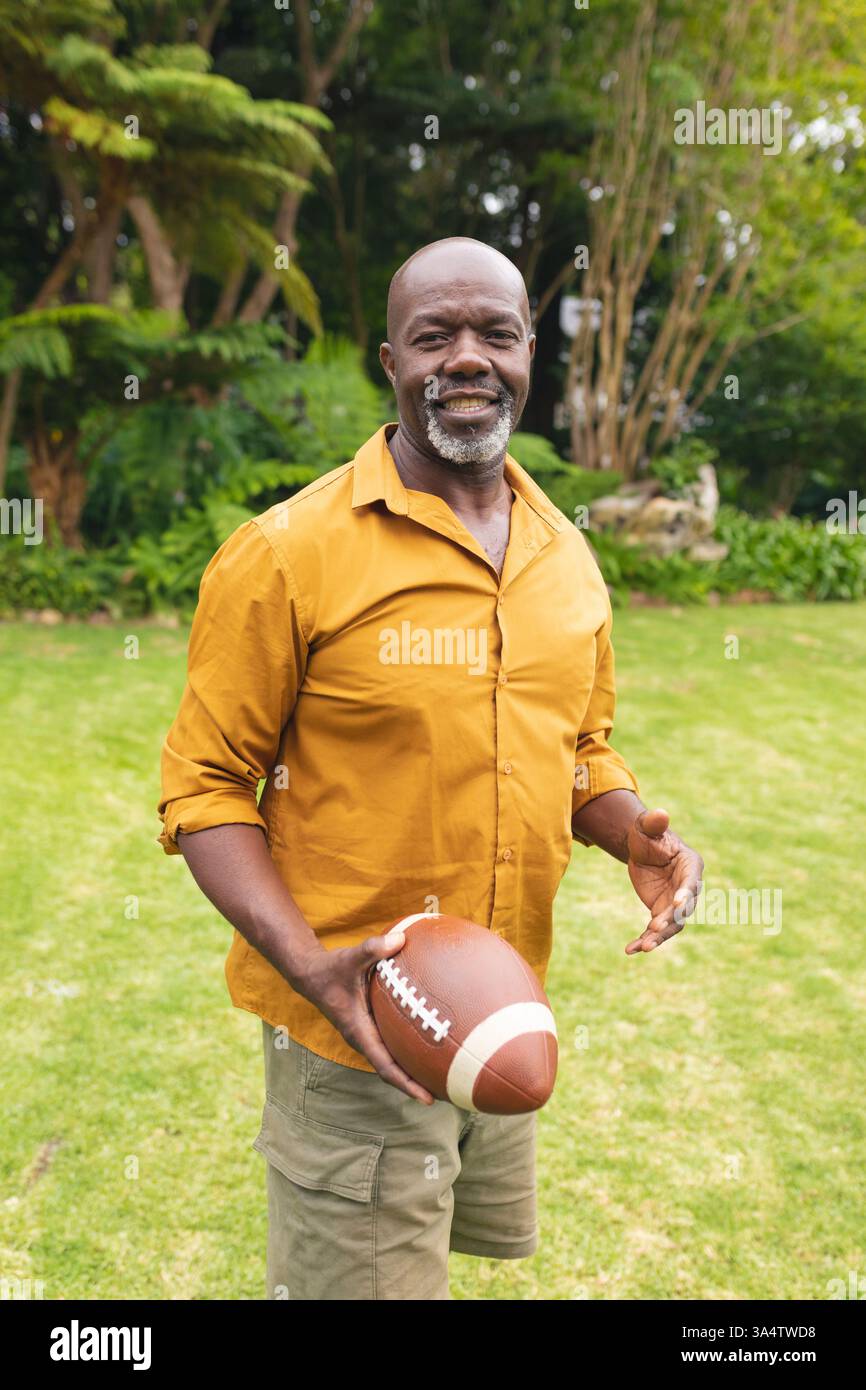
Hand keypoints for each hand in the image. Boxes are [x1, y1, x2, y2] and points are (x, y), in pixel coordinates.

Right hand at [295, 930, 434, 1104]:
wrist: (311, 974)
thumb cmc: (331, 968)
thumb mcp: (351, 956)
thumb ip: (374, 948)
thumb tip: (402, 938)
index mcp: (359, 1032)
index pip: (385, 1066)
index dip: (407, 1084)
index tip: (428, 1098)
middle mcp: (364, 1040)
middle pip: (393, 1071)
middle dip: (417, 1085)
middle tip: (448, 1093)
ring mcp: (367, 1036)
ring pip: (392, 1061)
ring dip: (413, 1072)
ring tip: (444, 1077)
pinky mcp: (370, 1028)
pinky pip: (392, 1046)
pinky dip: (408, 1052)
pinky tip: (429, 1045)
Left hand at [624, 808, 702, 954]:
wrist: (640, 849)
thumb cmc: (648, 834)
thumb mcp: (646, 827)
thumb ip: (654, 823)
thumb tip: (661, 813)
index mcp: (691, 865)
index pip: (691, 882)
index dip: (685, 893)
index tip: (677, 904)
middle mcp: (688, 888)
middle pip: (683, 909)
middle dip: (670, 919)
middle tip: (653, 928)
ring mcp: (675, 903)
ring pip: (671, 925)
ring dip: (658, 937)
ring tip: (642, 947)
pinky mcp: (661, 913)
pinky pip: (655, 930)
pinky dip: (644, 940)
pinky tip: (630, 950)